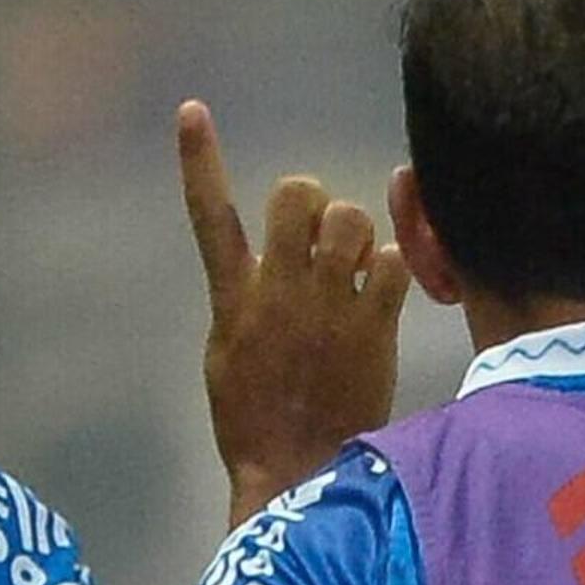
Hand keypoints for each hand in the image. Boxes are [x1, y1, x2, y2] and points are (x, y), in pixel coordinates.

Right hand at [181, 101, 406, 511]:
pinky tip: (383, 296)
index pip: (208, 214)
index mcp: (232, 298)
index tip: (193, 109)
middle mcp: (277, 292)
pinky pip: (389, 263)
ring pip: (350, 219)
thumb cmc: (258, 421)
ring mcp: (326, 307)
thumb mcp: (228, 354)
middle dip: (313, 200)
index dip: (198, 159)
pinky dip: (392, 269)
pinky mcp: (371, 329)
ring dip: (357, 232)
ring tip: (355, 269)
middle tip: (320, 235)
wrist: (295, 474)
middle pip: (297, 196)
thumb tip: (261, 267)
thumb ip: (244, 301)